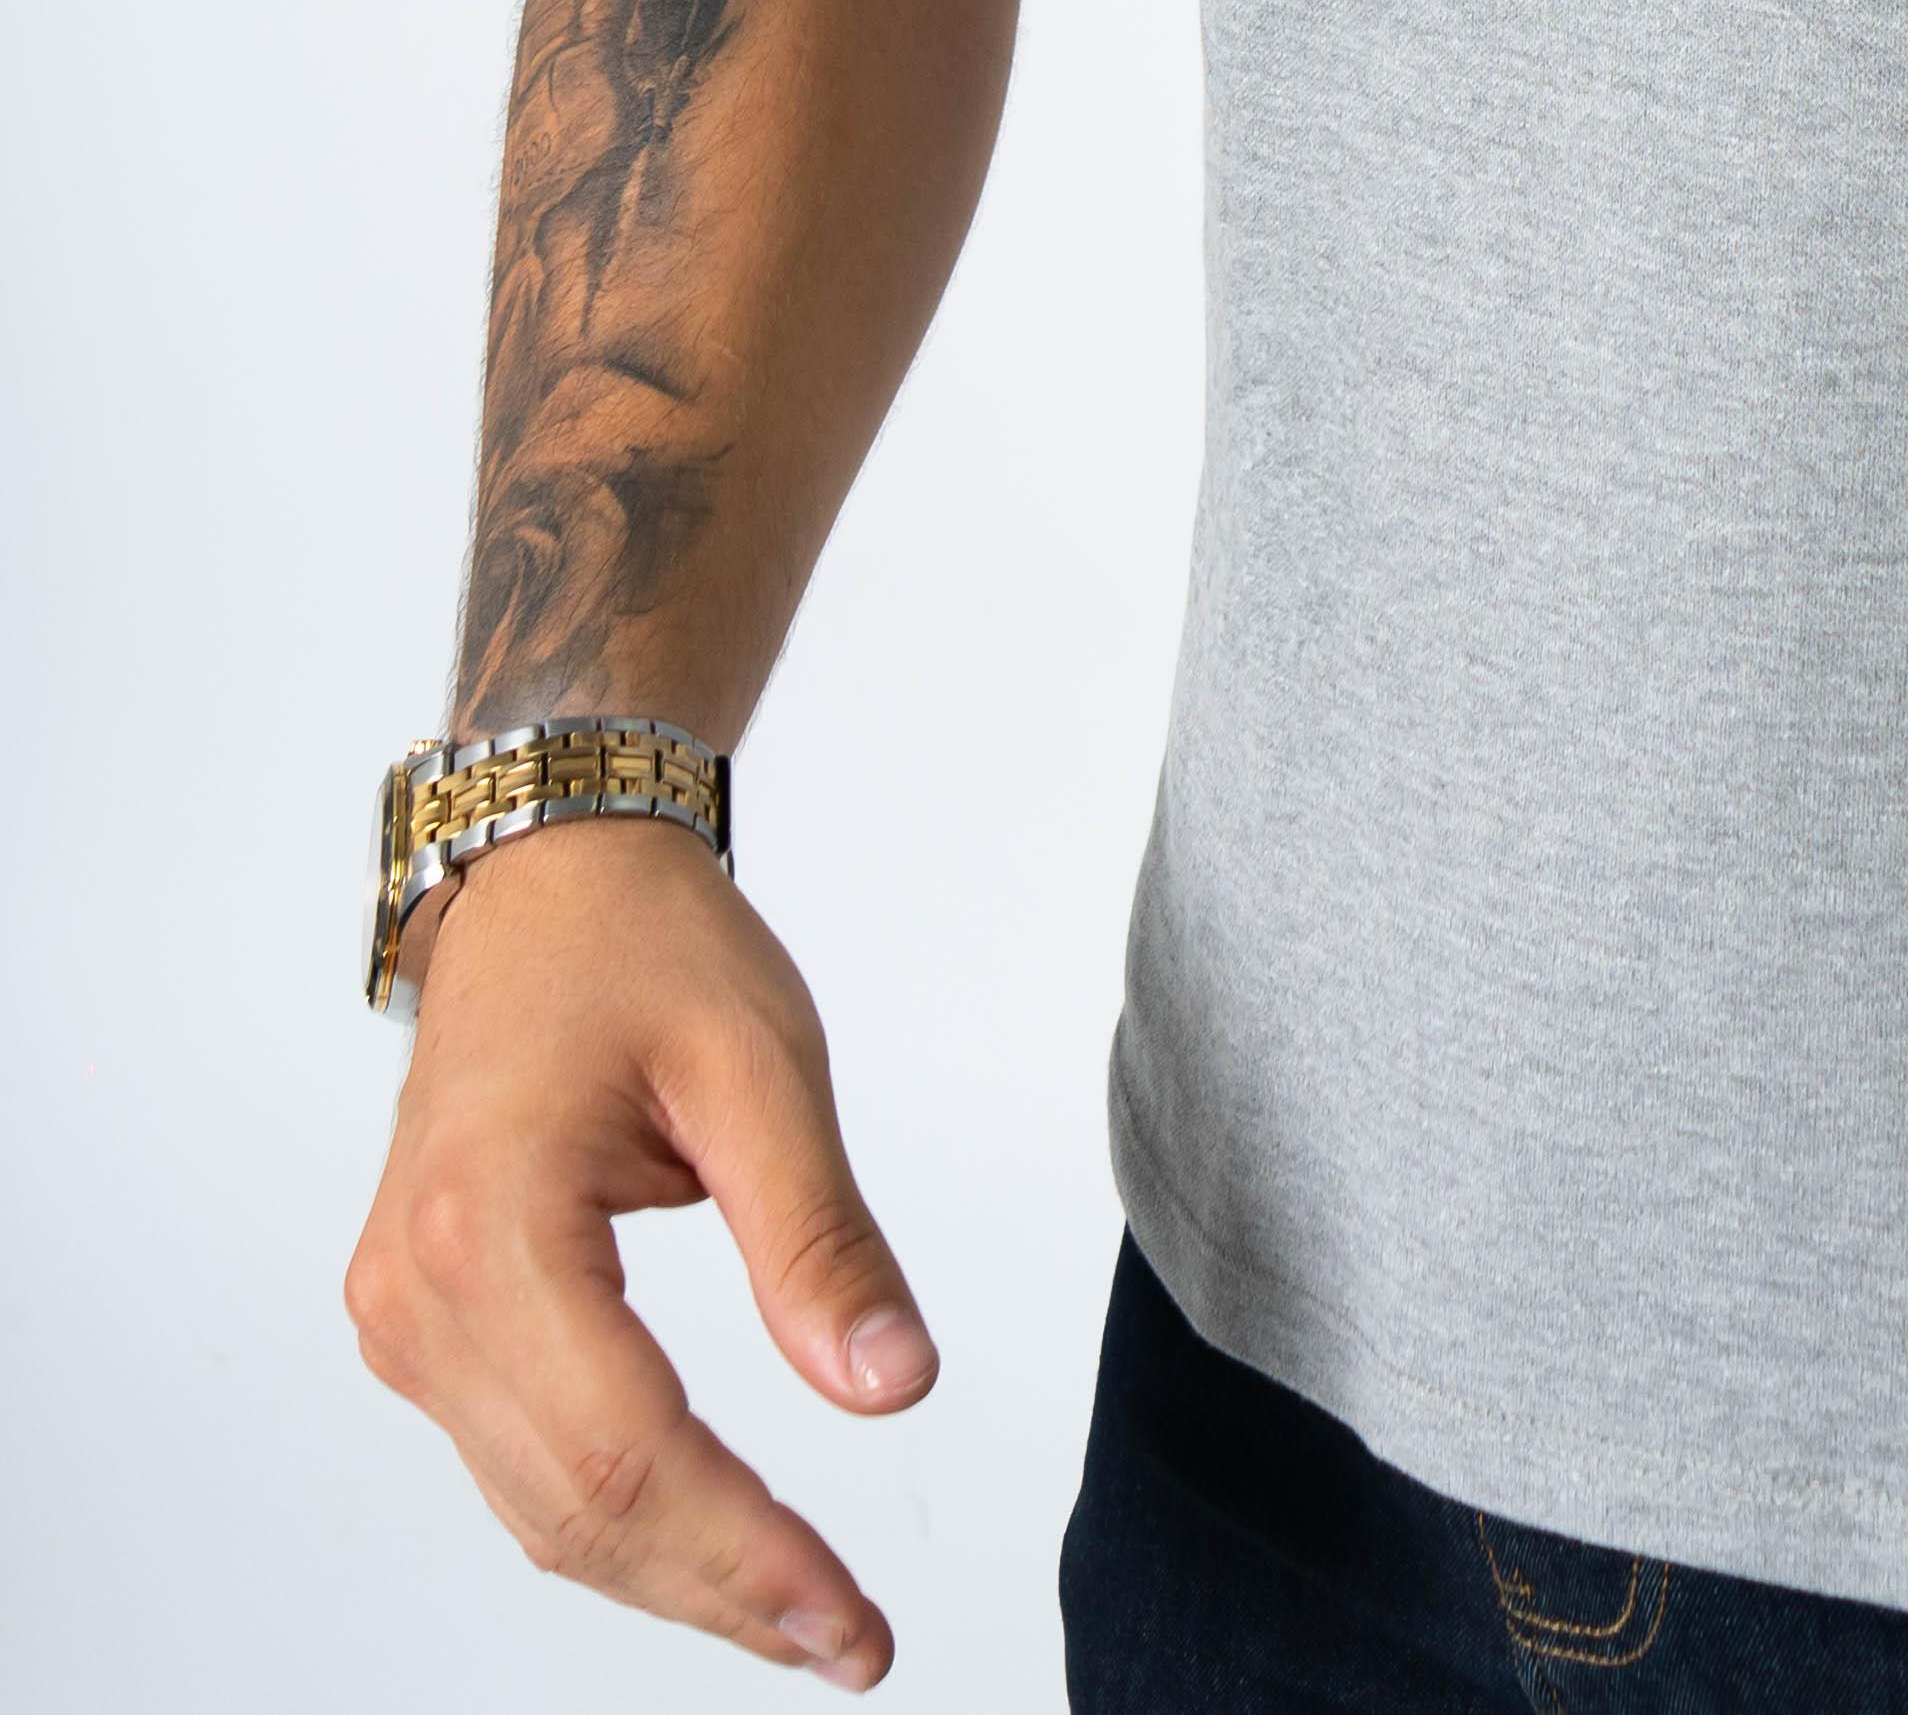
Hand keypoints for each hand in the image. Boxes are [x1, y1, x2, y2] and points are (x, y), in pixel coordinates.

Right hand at [344, 810, 937, 1683]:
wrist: (543, 877)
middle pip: (578, 1506)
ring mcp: (405, 1318)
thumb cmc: (644, 946)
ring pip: (542, 1508)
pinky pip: (519, 1462)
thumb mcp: (763, 1065)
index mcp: (489, 1227)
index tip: (852, 1626)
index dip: (747, 1555)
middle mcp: (419, 1294)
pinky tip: (713, 1543)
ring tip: (804, 1621)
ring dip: (672, 1576)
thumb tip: (894, 1388)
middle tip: (851, 1649)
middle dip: (721, 1593)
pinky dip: (618, 1518)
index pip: (629, 1450)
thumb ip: (821, 1237)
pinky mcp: (422, 1322)